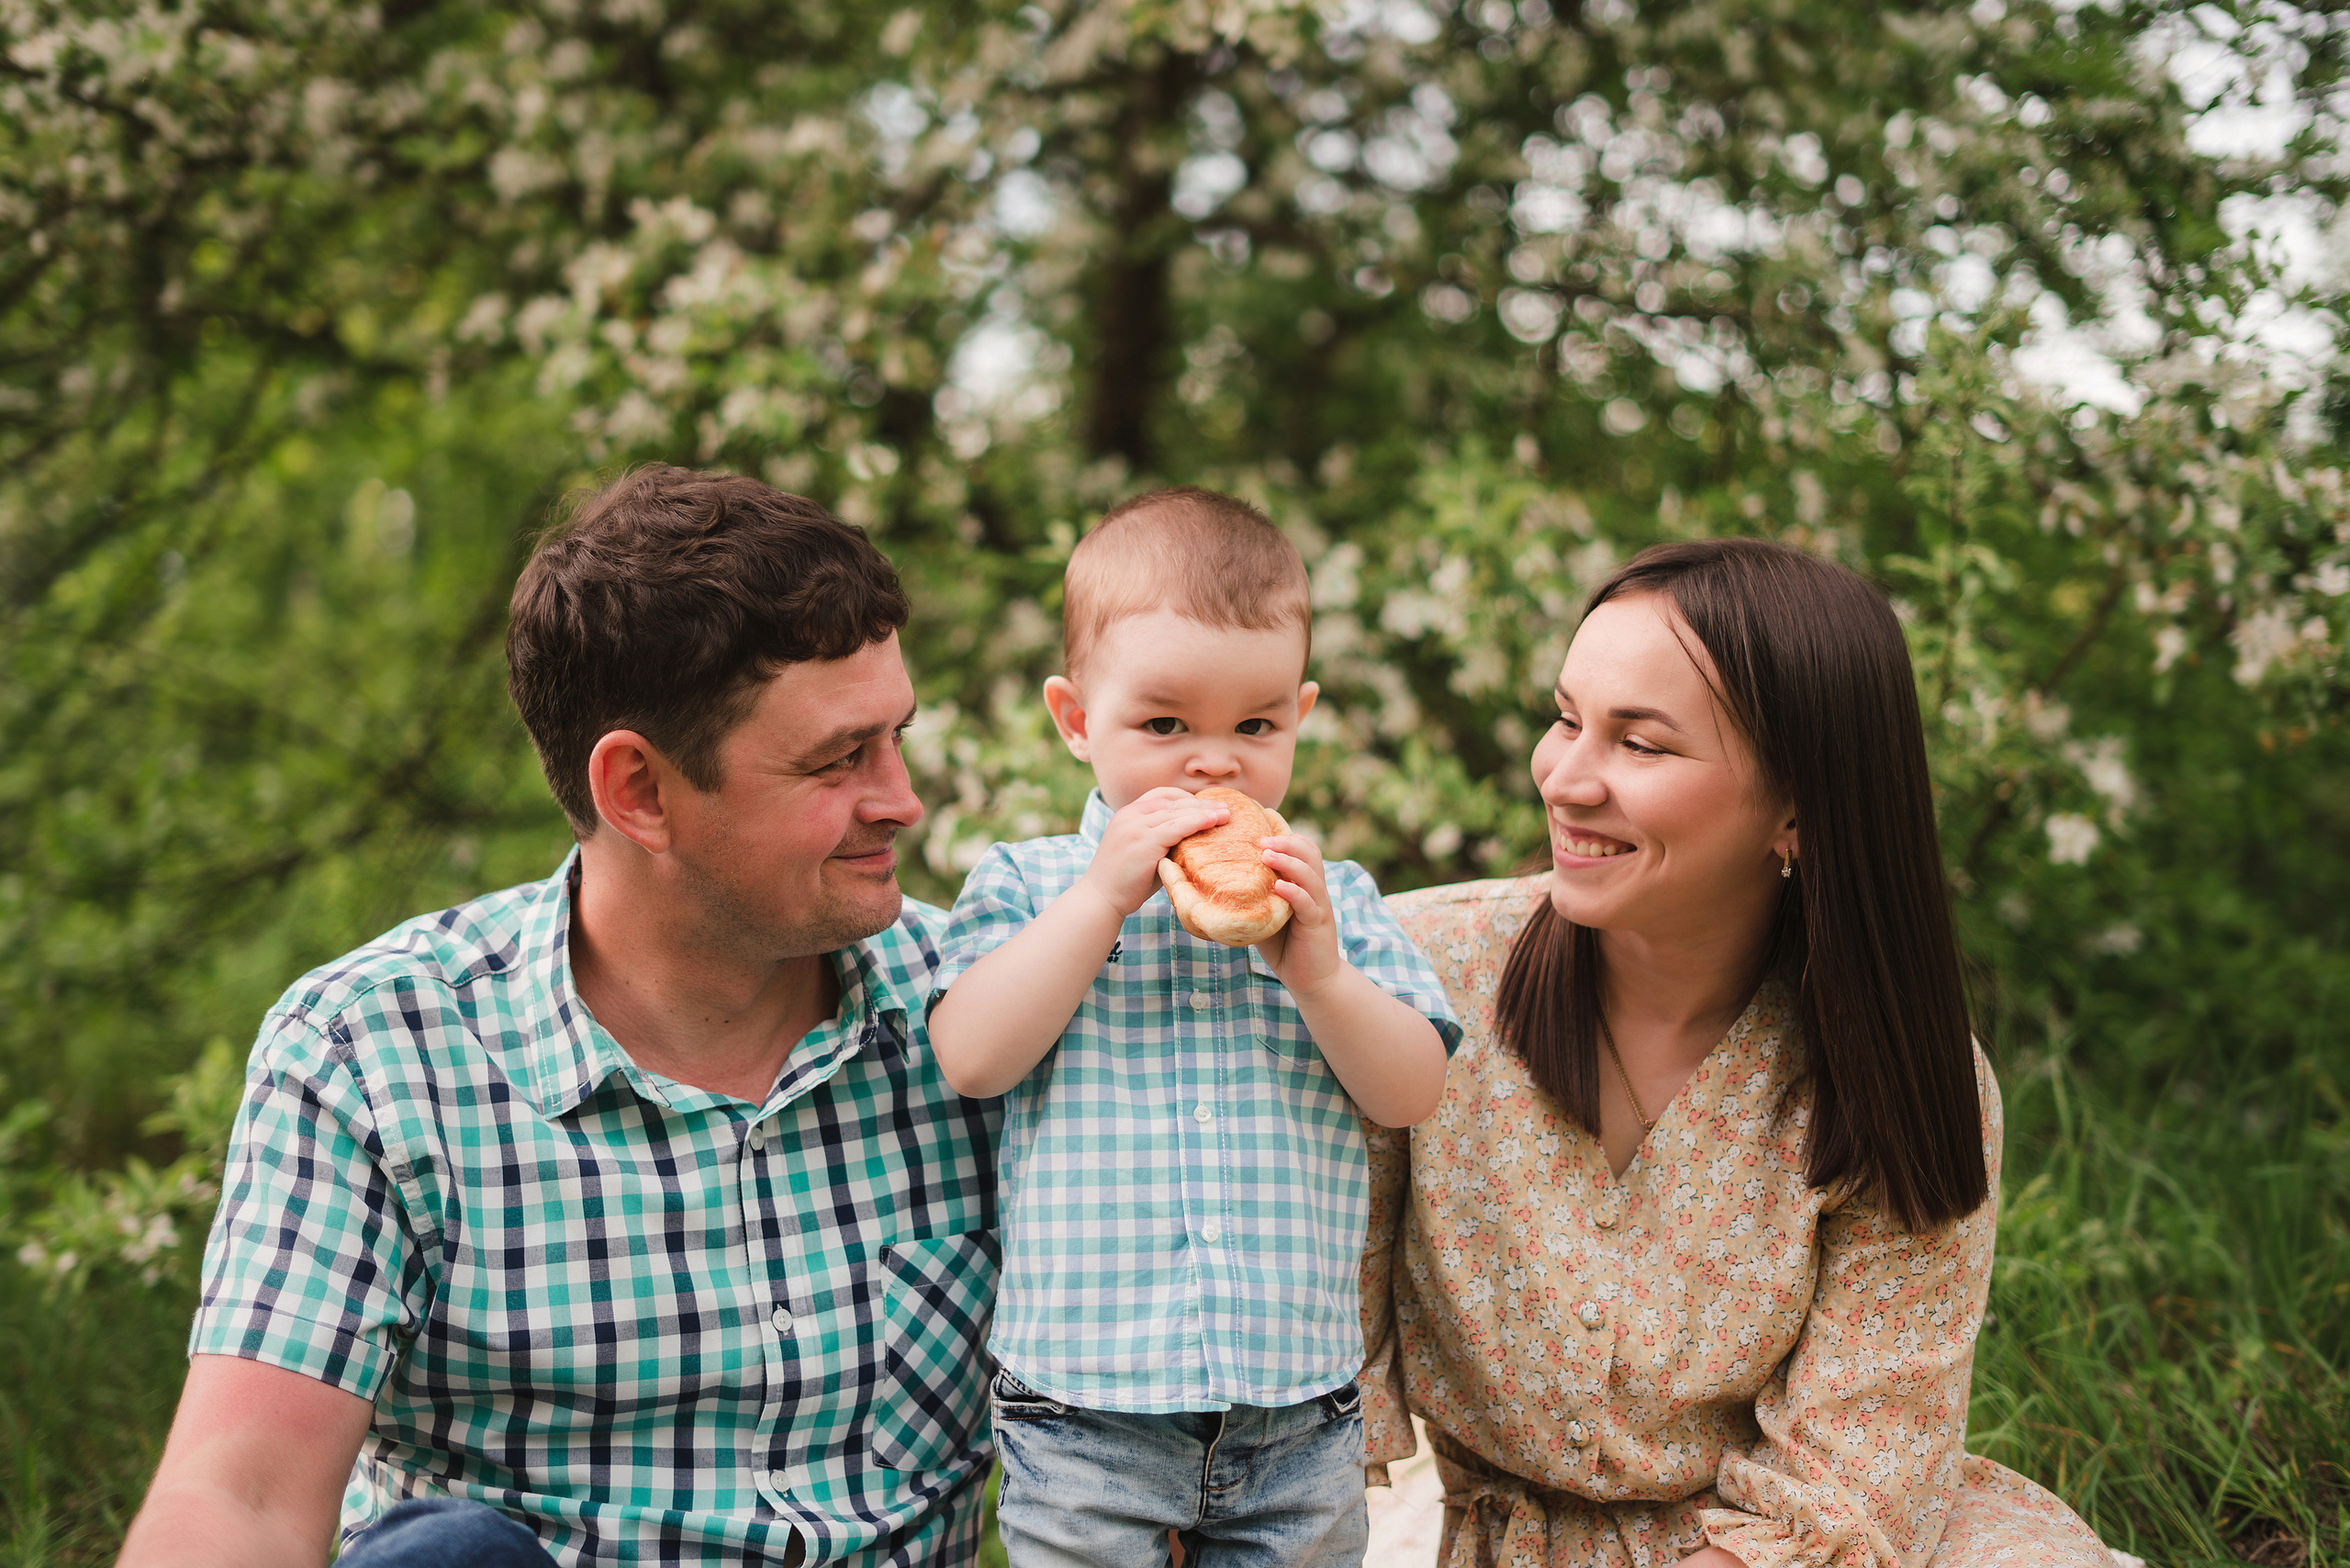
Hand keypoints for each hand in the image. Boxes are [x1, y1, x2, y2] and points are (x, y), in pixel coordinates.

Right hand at [1078, 787, 1230, 919]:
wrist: (1101, 899)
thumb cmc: (1126, 881)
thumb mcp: (1144, 852)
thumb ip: (1163, 840)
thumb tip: (1195, 838)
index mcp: (1129, 813)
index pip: (1162, 795)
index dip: (1187, 798)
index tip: (1207, 806)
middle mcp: (1130, 814)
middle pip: (1173, 800)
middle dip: (1201, 803)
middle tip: (1226, 808)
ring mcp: (1135, 826)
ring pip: (1177, 812)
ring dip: (1205, 811)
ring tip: (1227, 815)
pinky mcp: (1143, 841)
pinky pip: (1177, 827)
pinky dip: (1198, 822)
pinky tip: (1214, 822)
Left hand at [1254, 831, 1341, 996]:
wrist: (1312, 978)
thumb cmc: (1284, 945)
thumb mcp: (1265, 915)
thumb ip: (1252, 898)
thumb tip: (1213, 884)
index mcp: (1303, 883)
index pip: (1302, 848)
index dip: (1285, 835)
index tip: (1260, 829)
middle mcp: (1314, 889)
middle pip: (1310, 852)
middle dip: (1287, 842)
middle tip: (1262, 840)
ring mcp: (1318, 905)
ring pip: (1311, 874)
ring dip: (1289, 862)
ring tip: (1267, 855)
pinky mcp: (1317, 924)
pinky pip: (1308, 903)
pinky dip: (1295, 892)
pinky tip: (1280, 887)